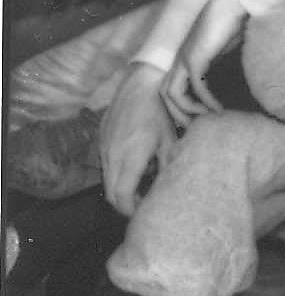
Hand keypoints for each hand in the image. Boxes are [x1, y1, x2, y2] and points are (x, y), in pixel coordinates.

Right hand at [100, 63, 176, 215]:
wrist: (141, 82)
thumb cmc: (161, 110)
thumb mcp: (171, 138)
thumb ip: (169, 165)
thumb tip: (172, 187)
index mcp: (130, 157)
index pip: (122, 196)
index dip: (132, 210)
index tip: (145, 213)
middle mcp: (112, 155)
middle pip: (111, 194)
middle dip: (125, 205)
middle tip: (144, 206)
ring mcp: (104, 147)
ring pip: (107, 180)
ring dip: (121, 189)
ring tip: (142, 188)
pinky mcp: (101, 138)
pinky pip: (105, 164)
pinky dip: (117, 173)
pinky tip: (134, 167)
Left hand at [161, 0, 247, 125]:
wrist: (235, 1)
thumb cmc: (234, 22)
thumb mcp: (225, 48)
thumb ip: (220, 63)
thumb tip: (232, 81)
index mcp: (185, 57)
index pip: (171, 88)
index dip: (181, 106)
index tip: (200, 118)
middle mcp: (180, 59)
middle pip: (165, 95)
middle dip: (178, 115)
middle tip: (196, 128)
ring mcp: (185, 57)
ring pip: (172, 94)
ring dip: (188, 111)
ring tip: (208, 119)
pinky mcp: (195, 57)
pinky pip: (195, 86)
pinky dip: (206, 101)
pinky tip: (219, 108)